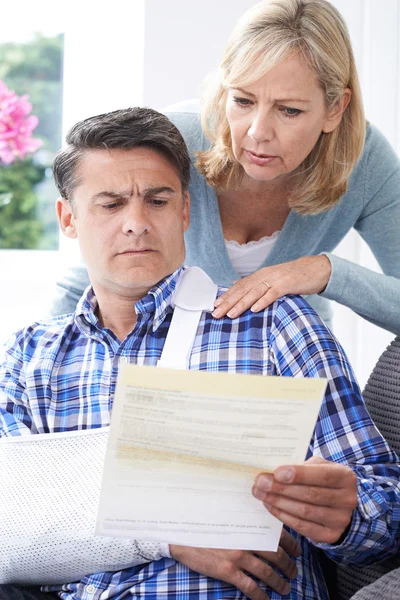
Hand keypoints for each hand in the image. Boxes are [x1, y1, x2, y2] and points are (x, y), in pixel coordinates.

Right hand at [169, 528, 300, 599]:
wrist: (183, 535)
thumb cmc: (207, 526)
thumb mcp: (229, 520)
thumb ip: (247, 525)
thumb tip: (264, 532)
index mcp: (249, 526)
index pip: (278, 534)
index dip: (292, 545)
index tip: (298, 552)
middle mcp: (247, 540)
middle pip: (276, 556)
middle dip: (289, 567)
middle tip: (294, 573)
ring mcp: (238, 556)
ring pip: (267, 573)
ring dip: (279, 583)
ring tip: (285, 589)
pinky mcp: (228, 571)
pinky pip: (250, 587)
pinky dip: (261, 596)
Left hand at [212, 255, 330, 318]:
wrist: (317, 268)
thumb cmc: (295, 277)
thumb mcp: (274, 279)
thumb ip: (259, 285)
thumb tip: (240, 289)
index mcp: (261, 275)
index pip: (240, 286)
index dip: (227, 295)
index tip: (215, 305)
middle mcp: (266, 275)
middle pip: (243, 289)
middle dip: (228, 302)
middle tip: (216, 313)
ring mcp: (276, 279)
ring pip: (254, 292)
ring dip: (241, 303)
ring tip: (230, 314)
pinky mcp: (288, 284)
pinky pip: (273, 293)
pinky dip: (263, 301)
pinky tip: (255, 309)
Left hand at [252, 456, 357, 544]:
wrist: (341, 505)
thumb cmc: (323, 479)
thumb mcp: (319, 466)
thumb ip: (301, 466)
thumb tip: (273, 471)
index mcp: (345, 477)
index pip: (322, 476)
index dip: (299, 475)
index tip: (276, 473)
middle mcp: (347, 499)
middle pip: (310, 495)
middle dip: (281, 488)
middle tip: (260, 483)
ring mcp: (340, 520)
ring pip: (305, 512)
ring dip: (279, 502)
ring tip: (261, 494)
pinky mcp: (330, 535)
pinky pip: (302, 527)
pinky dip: (283, 516)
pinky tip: (270, 506)